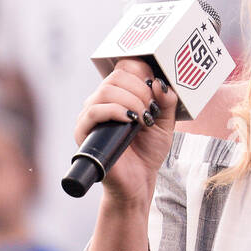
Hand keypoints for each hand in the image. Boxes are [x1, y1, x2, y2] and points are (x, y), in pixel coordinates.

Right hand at [73, 59, 179, 207]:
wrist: (138, 181)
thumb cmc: (148, 152)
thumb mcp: (166, 123)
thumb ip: (167, 102)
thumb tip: (159, 83)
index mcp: (119, 95)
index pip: (124, 68)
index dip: (142, 74)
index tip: (156, 91)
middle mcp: (102, 101)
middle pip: (116, 76)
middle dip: (140, 90)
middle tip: (151, 110)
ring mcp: (91, 115)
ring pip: (106, 90)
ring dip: (131, 101)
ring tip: (143, 119)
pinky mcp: (84, 132)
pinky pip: (93, 112)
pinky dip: (114, 111)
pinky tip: (129, 120)